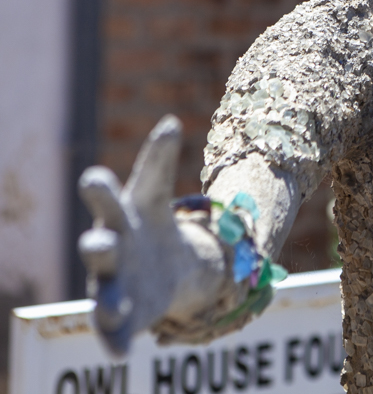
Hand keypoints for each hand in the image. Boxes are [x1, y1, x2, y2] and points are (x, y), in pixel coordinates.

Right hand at [78, 115, 194, 354]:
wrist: (161, 271)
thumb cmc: (150, 226)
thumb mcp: (156, 196)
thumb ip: (159, 163)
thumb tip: (170, 121)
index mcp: (125, 213)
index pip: (123, 192)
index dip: (115, 182)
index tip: (104, 172)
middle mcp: (112, 246)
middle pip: (102, 242)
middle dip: (99, 241)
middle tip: (99, 239)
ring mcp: (113, 282)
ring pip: (104, 287)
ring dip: (107, 293)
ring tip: (111, 296)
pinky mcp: (122, 314)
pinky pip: (114, 330)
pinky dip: (115, 339)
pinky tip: (120, 353)